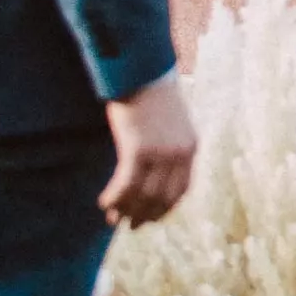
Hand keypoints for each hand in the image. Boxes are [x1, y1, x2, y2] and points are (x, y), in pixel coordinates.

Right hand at [100, 74, 199, 226]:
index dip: (165, 209)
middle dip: (143, 215)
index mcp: (190, 147)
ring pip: (143, 195)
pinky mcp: (139, 149)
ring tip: (112, 217)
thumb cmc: (150, 94)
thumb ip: (165, 146)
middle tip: (127, 224)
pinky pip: (126, 185)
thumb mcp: (167, 123)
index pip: (181, 190)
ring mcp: (161, 152)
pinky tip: (104, 202)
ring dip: (126, 210)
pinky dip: (114, 198)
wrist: (141, 71)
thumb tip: (151, 170)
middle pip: (162, 198)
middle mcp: (180, 153)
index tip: (150, 219)